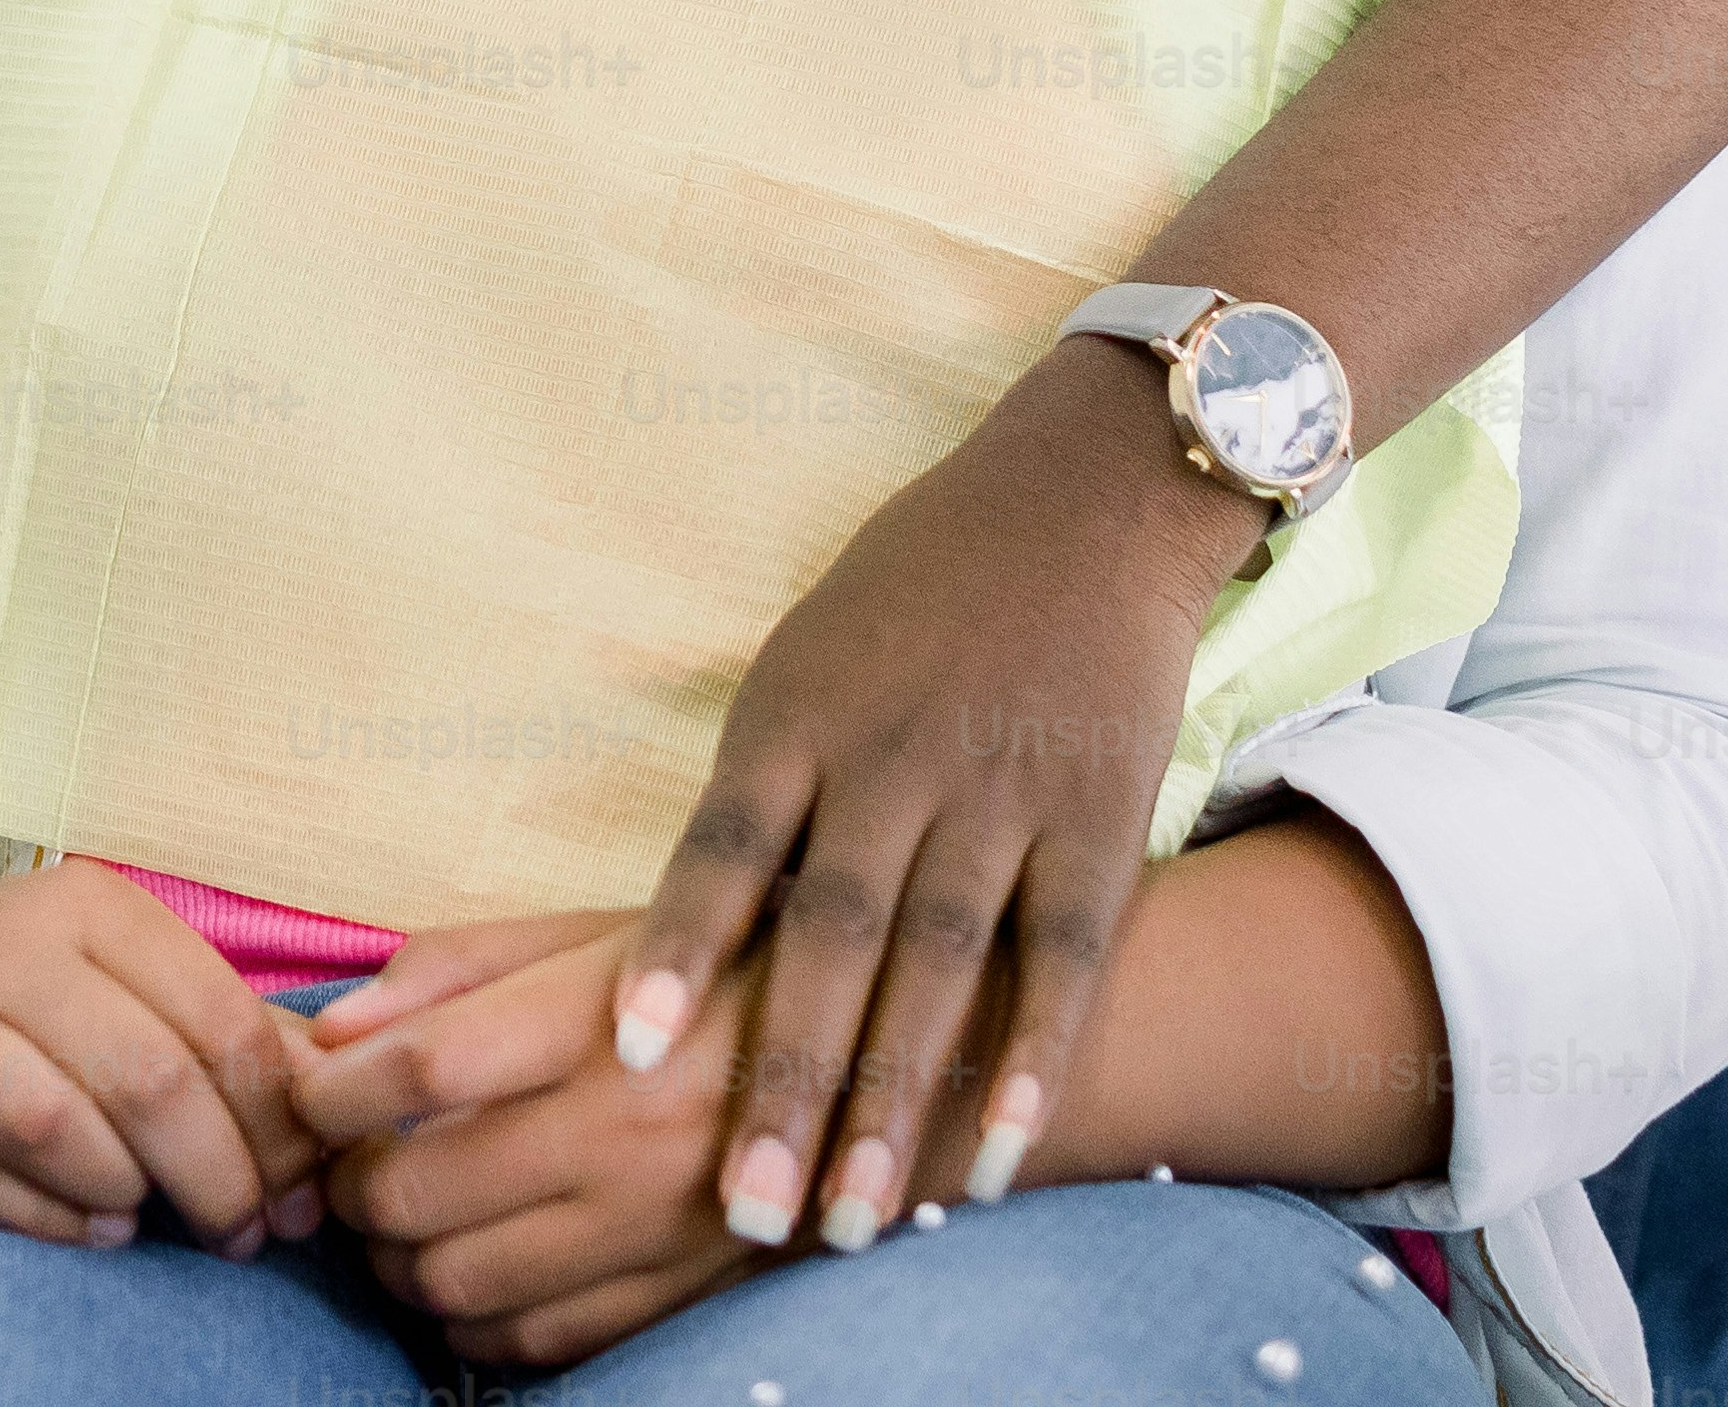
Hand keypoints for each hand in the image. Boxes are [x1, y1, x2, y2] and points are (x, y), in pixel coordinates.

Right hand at [0, 856, 337, 1257]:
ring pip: (53, 1125)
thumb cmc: (6, 1003)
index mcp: (83, 901)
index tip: (298, 1195)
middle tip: (239, 1235)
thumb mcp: (114, 986)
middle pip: (147, 1078)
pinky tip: (86, 1232)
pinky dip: (43, 1222)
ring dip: (124, 1196)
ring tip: (149, 1222)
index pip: (219, 1018)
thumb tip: (339, 1113)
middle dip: (217, 1178)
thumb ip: (223, 1039)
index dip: (278, 1125)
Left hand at [299, 918, 768, 1365]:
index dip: (331, 1088)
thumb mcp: (595, 933)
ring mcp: (653, 1228)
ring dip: (395, 1261)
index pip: (418, 1068)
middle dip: (349, 1184)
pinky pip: (533, 1341)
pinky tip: (473, 1266)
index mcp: (601, 1021)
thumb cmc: (714, 974)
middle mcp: (626, 1133)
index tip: (311, 1090)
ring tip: (403, 1217)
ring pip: (455, 1284)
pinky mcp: (680, 1295)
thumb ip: (457, 970)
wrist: (884, 1056)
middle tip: (352, 1160)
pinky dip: (472, 1319)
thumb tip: (332, 1033)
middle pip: (416, 1192)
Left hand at [617, 340, 1249, 1250]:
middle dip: (787, 1082)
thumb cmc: (913, 598)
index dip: (680, 950)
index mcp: (797, 715)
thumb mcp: (801, 663)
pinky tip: (1003, 1156)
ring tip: (859, 1226)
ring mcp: (1001, 792)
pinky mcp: (1098, 820)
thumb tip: (676, 935)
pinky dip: (1034, 1059)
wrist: (1081, 502)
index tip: (628, 1058)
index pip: (725, 848)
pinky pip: (1063, 957)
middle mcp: (893, 758)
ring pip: (943, 970)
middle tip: (748, 1211)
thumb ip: (754, 794)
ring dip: (899, 1106)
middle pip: (830, 939)